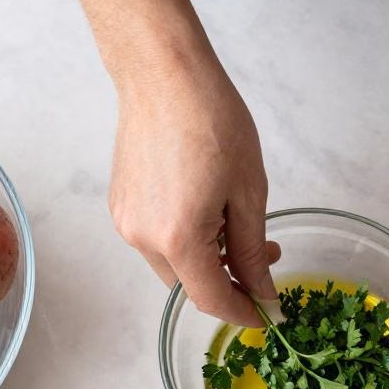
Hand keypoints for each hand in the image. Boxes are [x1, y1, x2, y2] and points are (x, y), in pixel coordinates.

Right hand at [110, 68, 276, 327]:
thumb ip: (253, 250)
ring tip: (238, 224)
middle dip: (229, 281)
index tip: (268, 314)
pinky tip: (208, 208)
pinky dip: (185, 238)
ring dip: (207, 258)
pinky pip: (156, 239)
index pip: (212, 300)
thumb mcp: (249, 191)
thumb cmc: (211, 120)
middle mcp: (143, 238)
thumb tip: (262, 290)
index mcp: (179, 239)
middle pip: (190, 285)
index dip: (242, 312)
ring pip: (173, 264)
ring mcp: (126, 222)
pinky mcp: (120, 205)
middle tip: (265, 256)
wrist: (163, 74)